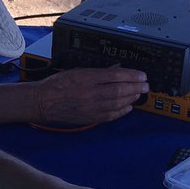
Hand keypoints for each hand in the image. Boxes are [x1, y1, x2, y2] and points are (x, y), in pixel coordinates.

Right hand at [32, 67, 147, 125]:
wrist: (43, 102)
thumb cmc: (57, 84)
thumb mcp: (77, 71)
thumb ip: (97, 72)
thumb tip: (116, 71)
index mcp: (86, 78)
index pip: (115, 76)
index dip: (132, 76)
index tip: (142, 75)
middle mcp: (90, 93)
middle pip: (120, 90)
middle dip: (136, 87)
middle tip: (146, 85)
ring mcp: (90, 107)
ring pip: (118, 103)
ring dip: (131, 98)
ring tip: (139, 94)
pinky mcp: (90, 118)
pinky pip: (110, 115)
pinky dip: (122, 111)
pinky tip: (129, 107)